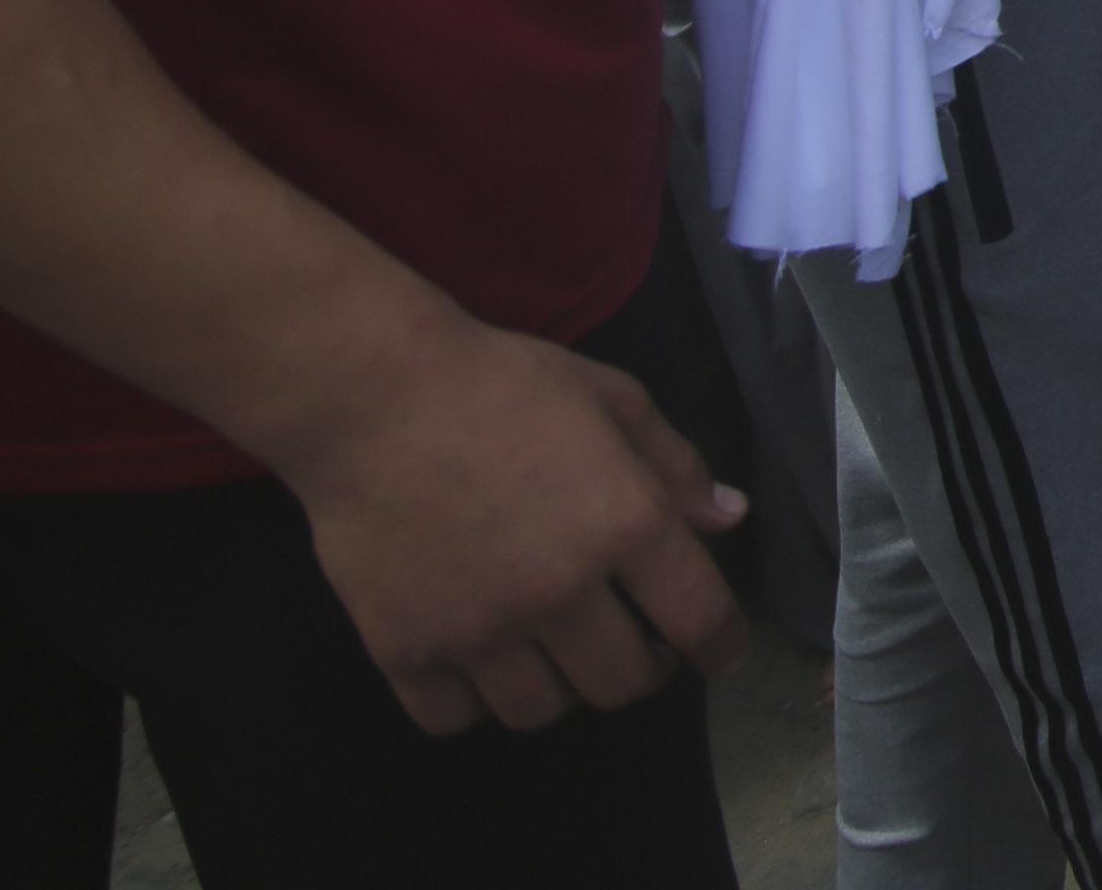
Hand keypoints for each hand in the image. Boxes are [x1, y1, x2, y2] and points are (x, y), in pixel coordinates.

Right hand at [273, 316, 748, 732]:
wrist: (371, 395)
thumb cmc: (500, 384)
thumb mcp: (611, 399)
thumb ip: (675, 465)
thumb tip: (729, 519)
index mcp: (623, 524)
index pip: (700, 620)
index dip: (722, 647)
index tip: (719, 653)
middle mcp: (557, 591)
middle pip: (621, 683)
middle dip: (642, 669)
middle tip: (633, 644)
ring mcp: (477, 629)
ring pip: (539, 711)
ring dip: (558, 687)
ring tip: (554, 650)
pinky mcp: (403, 649)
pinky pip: (453, 717)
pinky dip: (472, 701)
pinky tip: (478, 662)